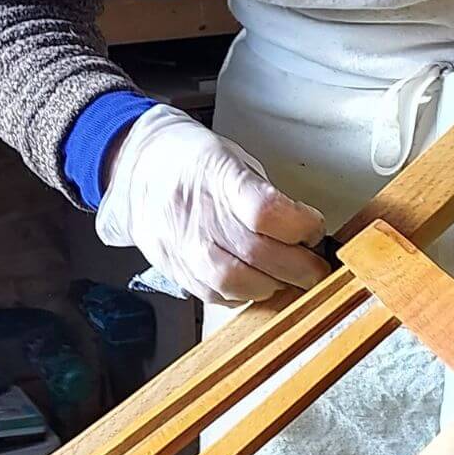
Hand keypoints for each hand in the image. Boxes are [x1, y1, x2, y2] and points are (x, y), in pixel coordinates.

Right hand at [96, 105, 329, 305]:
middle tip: (315, 267)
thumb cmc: (194, 160)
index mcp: (218, 175)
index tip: (314, 228)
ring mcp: (182, 245)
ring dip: (272, 286)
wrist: (138, 167)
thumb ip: (266, 196)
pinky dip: (243, 296)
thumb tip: (303, 232)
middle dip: (300, 268)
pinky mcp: (173, 268)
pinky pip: (214, 295)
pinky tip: (255, 283)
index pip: (266, 212)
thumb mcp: (235, 158)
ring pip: (235, 283)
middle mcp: (198, 213)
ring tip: (285, 277)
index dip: (301, 226)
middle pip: (257, 253)